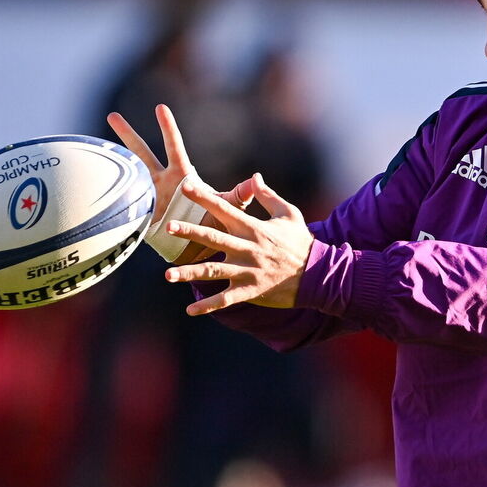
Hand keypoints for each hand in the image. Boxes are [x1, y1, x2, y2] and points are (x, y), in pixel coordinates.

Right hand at [107, 104, 248, 263]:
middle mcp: (162, 181)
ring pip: (127, 174)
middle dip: (127, 135)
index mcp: (182, 176)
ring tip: (91, 151)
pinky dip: (108, 196)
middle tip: (113, 116)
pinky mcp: (139, 213)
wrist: (198, 250)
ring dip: (111, 164)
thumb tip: (257, 180)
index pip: (174, 146)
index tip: (160, 106)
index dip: (168, 127)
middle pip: (142, 153)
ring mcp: (147, 196)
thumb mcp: (227, 208)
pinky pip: (122, 202)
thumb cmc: (214, 224)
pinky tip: (89, 185)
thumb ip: (239, 195)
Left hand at [162, 173, 313, 312]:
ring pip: (213, 272)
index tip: (185, 188)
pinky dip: (208, 306)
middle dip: (190, 232)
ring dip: (189, 274)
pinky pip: (225, 300)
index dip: (205, 198)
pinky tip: (190, 310)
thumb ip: (268, 196)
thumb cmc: (302, 242)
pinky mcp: (251, 291)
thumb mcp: (289, 214)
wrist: (318, 275)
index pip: (225, 209)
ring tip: (168, 275)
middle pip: (214, 238)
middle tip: (168, 227)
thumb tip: (255, 176)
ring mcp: (248, 271)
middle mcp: (248, 249)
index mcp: (254, 228)